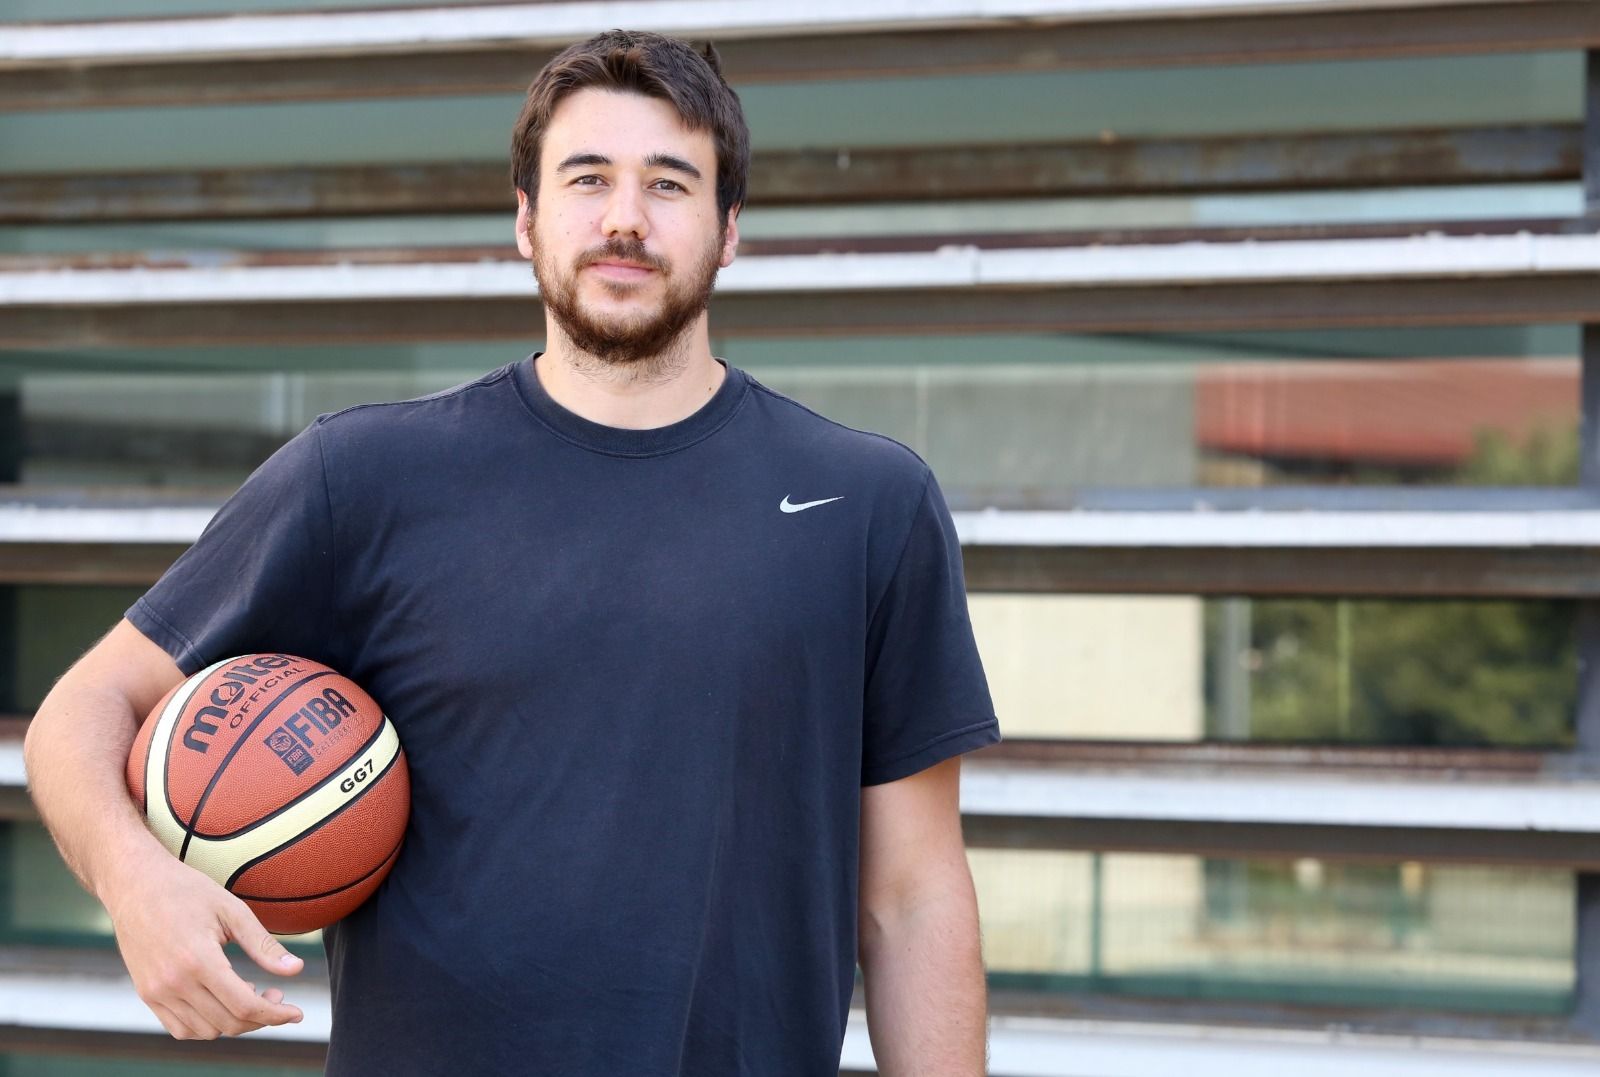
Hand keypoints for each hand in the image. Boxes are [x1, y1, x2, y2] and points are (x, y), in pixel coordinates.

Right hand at [105, 852, 304, 1038]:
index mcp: (198, 960)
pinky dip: (207, 1025)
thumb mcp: (233, 910)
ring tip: (249, 992)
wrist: (136, 885)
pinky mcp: (146, 994)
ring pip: (205, 1031)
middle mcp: (173, 983)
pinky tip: (222, 1001)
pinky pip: (181, 1028)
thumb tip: (296, 969)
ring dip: (234, 1022)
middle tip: (276, 995)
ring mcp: (156, 992)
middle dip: (261, 1017)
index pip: (244, 1005)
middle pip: (228, 1023)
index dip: (276, 1014)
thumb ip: (264, 945)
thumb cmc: (187, 891)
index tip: (297, 1013)